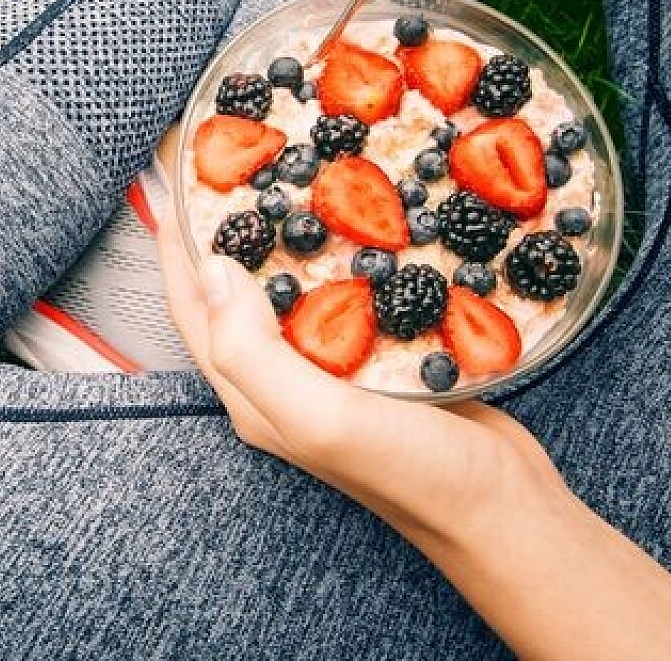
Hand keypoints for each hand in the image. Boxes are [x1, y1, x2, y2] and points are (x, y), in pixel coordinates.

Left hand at [156, 212, 565, 549]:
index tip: (172, 178)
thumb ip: (254, 352)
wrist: (499, 506)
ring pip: (292, 285)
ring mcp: (331, 365)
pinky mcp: (378, 354)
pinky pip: (343, 290)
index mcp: (254, 392)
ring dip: (283, 233)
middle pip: (236, 290)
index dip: (175, 243)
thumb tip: (214, 269)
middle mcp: (283, 377)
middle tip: (232, 163)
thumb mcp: (320, 417)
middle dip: (225, 228)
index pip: (193, 306)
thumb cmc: (410, 472)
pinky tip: (358, 218)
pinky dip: (339, 251)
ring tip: (290, 175)